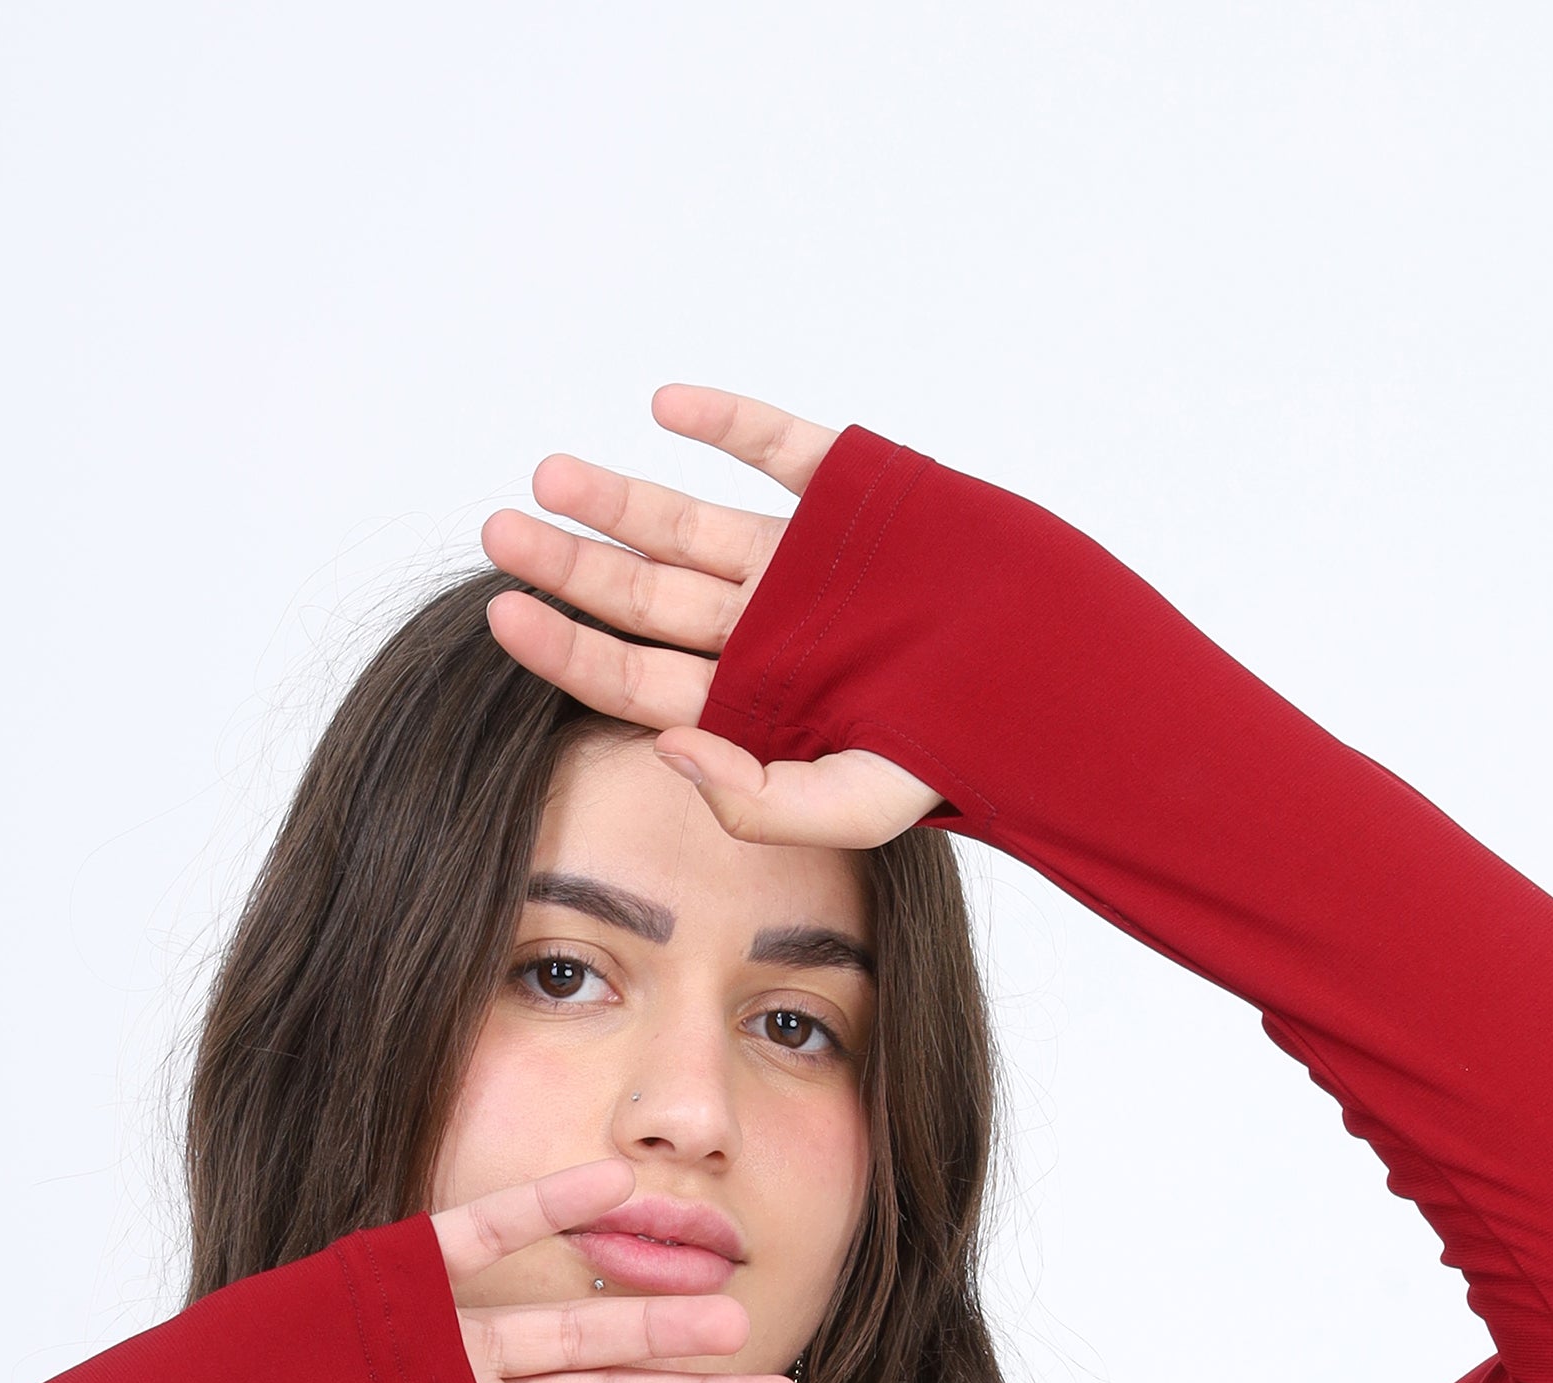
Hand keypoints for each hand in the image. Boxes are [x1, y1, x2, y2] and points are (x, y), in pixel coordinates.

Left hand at [479, 385, 939, 851]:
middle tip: (498, 533)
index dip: (569, 646)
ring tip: (550, 476)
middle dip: (570, 564)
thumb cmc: (959, 757)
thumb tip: (664, 754)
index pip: (638, 678)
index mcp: (753, 702)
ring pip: (688, 523)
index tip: (503, 616)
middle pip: (645, 596)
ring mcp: (803, 559)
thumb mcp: (854, 804)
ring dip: (620, 499)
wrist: (1054, 684)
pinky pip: (777, 446)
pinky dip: (725, 423)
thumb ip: (756, 800)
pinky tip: (664, 408)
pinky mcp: (854, 492)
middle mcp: (764, 629)